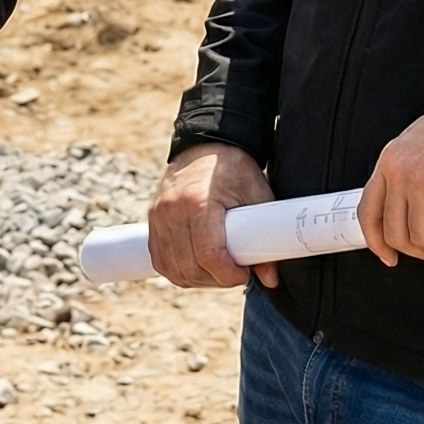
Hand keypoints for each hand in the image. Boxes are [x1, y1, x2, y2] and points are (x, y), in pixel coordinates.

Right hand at [148, 142, 280, 289]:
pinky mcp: (152, 219)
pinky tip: (195, 269)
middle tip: (235, 274)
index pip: (208, 255)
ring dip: (197, 279)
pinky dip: (176, 271)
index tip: (243, 274)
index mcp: (198, 201)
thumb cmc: (234, 169)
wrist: (206, 143)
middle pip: (190, 267)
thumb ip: (265, 236)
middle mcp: (172, 210)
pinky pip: (160, 259)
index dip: (228, 274)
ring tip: (217, 272)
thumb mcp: (257, 196)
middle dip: (216, 280)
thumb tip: (271, 279)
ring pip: (173, 268)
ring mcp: (158, 215)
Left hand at [358, 80, 423, 266]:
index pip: (368, 212)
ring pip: (423, 238)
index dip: (376, 241)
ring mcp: (422, 182)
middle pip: (396, 233)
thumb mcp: (413, 148)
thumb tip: (407, 212)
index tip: (387, 255)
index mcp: (388, 164)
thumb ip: (405, 177)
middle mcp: (400, 174)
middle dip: (418, 250)